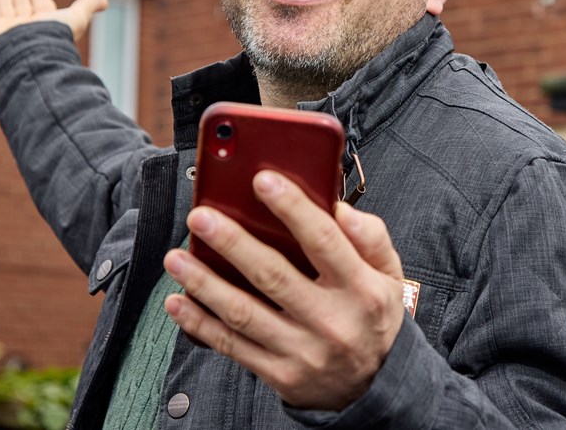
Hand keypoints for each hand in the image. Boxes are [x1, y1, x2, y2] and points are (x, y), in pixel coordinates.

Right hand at [0, 0, 107, 48]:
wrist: (26, 56)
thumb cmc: (53, 38)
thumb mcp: (75, 18)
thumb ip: (87, 7)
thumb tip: (105, 2)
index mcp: (46, 22)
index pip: (40, 0)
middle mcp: (27, 25)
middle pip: (22, 0)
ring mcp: (8, 27)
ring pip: (6, 2)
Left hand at [163, 171, 405, 411]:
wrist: (375, 386)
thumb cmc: (373, 316)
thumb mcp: (389, 275)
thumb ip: (369, 237)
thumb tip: (339, 208)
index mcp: (360, 288)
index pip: (323, 240)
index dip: (292, 207)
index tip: (262, 180)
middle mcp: (331, 320)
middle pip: (272, 275)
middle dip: (232, 243)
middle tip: (200, 217)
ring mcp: (303, 351)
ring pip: (243, 312)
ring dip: (203, 283)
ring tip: (175, 258)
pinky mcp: (280, 374)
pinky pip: (232, 346)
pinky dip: (200, 324)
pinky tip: (178, 302)